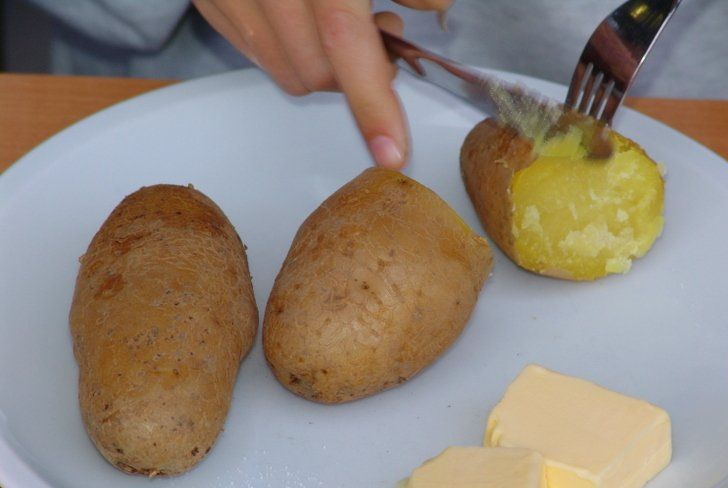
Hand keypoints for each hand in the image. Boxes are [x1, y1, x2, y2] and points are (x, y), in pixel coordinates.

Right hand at [192, 0, 451, 168]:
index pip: (344, 38)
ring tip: (341, 17)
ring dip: (324, 62)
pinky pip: (257, 54)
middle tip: (384, 31)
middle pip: (316, 70)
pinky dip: (290, 47)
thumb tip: (439, 9)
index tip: (391, 151)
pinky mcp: (207, 0)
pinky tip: (301, 13)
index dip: (372, 102)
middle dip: (357, 71)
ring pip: (287, 71)